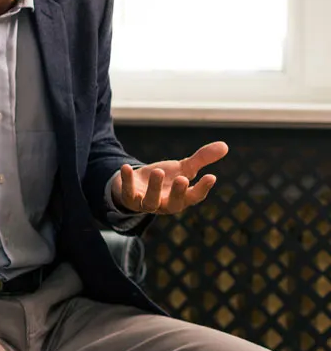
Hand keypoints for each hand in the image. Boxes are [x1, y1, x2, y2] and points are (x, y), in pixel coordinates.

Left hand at [112, 141, 228, 214]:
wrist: (138, 184)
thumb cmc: (166, 179)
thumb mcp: (184, 168)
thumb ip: (202, 159)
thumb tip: (225, 146)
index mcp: (182, 198)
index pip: (195, 197)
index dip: (203, 188)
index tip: (212, 176)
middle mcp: (165, 204)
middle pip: (173, 204)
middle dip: (178, 193)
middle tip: (182, 179)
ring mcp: (147, 204)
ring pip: (150, 202)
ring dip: (154, 187)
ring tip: (158, 171)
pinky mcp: (130, 199)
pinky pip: (127, 193)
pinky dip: (127, 181)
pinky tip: (126, 167)